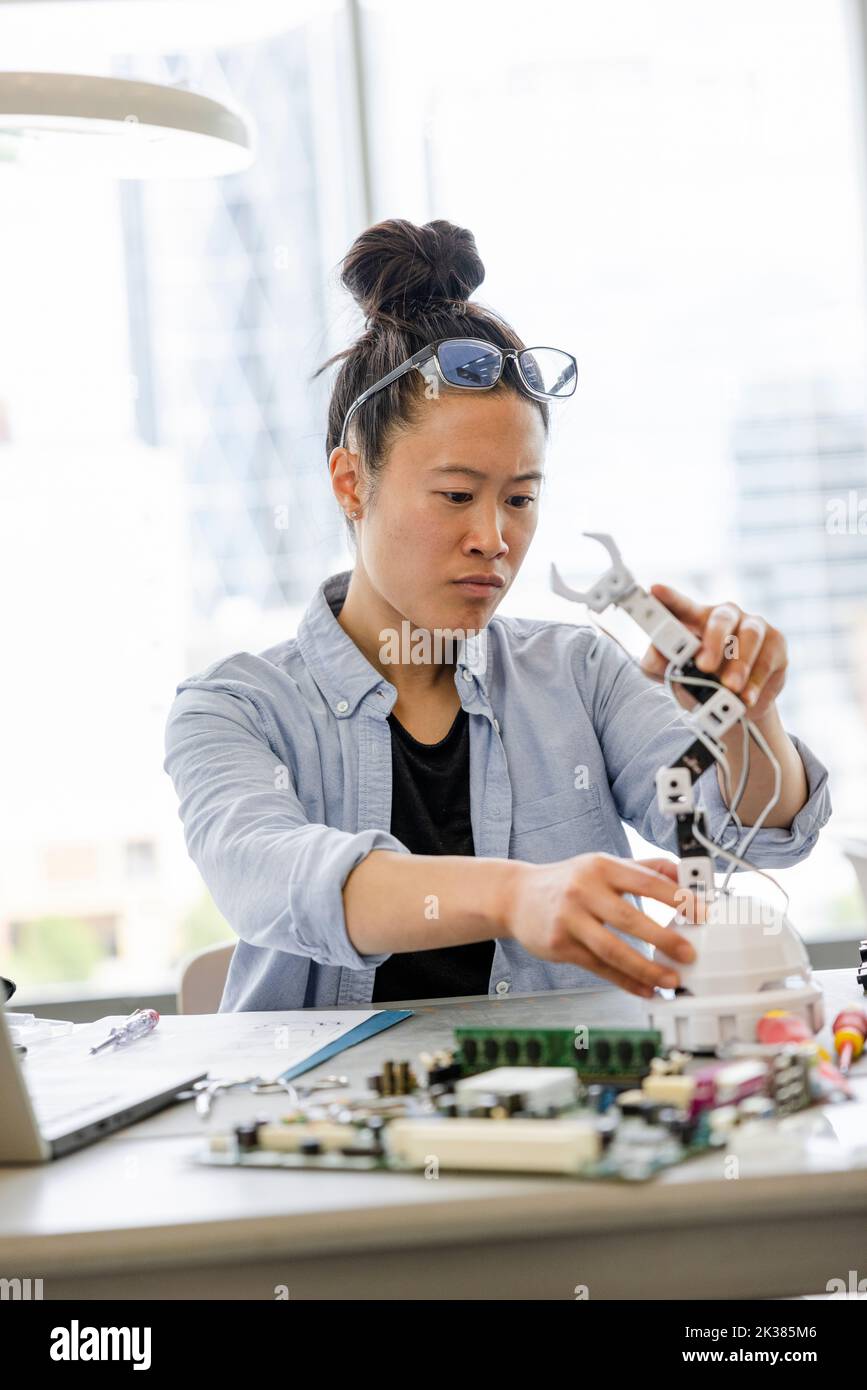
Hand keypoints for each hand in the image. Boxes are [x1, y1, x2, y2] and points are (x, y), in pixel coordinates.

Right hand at [502, 853, 703, 998]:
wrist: (516, 896)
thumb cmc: (567, 881)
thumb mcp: (602, 864)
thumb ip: (644, 868)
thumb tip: (684, 874)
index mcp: (601, 866)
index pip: (646, 881)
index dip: (678, 897)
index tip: (702, 913)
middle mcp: (583, 890)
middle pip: (630, 918)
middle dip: (664, 939)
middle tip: (690, 954)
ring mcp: (569, 919)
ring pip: (612, 949)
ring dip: (645, 968)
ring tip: (670, 979)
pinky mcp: (560, 945)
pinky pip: (598, 967)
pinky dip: (624, 981)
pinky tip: (645, 990)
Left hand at [639, 583, 787, 721]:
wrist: (734, 708)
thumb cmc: (699, 682)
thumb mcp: (672, 676)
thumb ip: (657, 663)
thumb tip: (655, 653)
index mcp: (696, 618)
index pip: (680, 604)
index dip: (669, 597)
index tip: (654, 591)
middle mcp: (725, 616)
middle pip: (720, 619)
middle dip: (713, 642)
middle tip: (704, 666)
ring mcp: (753, 626)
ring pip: (750, 637)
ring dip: (739, 664)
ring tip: (730, 688)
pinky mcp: (776, 643)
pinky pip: (767, 660)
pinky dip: (756, 682)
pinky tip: (746, 697)